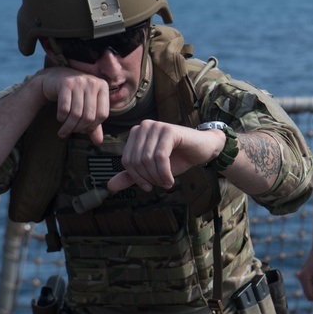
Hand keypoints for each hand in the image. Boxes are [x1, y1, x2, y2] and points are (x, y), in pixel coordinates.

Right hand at [38, 68, 109, 144]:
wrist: (55, 78)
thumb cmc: (75, 95)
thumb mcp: (87, 107)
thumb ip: (94, 124)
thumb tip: (98, 142)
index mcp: (103, 87)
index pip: (103, 114)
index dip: (93, 126)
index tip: (84, 130)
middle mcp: (93, 82)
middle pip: (89, 116)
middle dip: (79, 128)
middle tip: (71, 132)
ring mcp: (79, 81)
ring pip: (76, 113)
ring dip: (68, 127)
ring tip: (63, 132)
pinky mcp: (65, 83)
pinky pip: (65, 108)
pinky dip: (61, 118)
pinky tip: (60, 118)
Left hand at [107, 121, 222, 192]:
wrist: (202, 149)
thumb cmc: (178, 157)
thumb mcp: (151, 170)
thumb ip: (131, 176)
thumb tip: (109, 187)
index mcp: (136, 134)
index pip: (126, 160)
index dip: (136, 177)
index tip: (148, 186)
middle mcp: (144, 127)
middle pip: (136, 160)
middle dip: (148, 178)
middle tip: (160, 184)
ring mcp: (156, 126)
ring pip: (147, 159)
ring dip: (157, 176)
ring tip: (166, 182)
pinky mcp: (169, 130)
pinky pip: (160, 156)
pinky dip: (164, 172)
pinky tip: (170, 179)